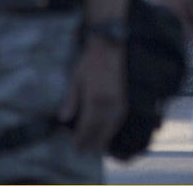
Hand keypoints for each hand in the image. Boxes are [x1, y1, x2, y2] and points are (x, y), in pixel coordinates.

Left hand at [64, 32, 128, 153]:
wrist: (114, 41)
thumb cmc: (93, 59)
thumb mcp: (77, 77)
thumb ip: (71, 99)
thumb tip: (63, 118)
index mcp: (94, 99)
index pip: (87, 127)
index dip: (82, 139)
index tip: (77, 149)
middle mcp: (109, 103)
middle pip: (101, 130)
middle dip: (93, 142)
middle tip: (87, 152)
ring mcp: (122, 100)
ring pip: (114, 125)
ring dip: (107, 137)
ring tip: (101, 147)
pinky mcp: (130, 95)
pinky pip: (123, 116)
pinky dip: (118, 127)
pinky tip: (115, 131)